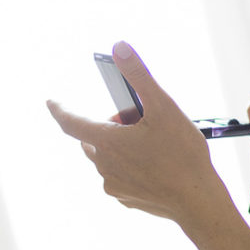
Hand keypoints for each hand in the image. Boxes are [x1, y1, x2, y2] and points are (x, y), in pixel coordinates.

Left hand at [48, 42, 230, 224]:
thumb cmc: (183, 154)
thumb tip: (120, 48)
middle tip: (141, 122)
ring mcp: (113, 184)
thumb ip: (139, 75)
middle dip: (111, 126)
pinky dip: (131, 166)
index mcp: (107, 142)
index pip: (70, 122)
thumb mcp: (163, 107)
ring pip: (107, 157)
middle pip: (95, 137)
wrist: (198, 201)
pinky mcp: (125, 198)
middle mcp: (103, 165)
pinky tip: (156, 166)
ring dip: (121, 146)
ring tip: (153, 145)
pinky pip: (120, 176)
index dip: (59, 110)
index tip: (51, 103)